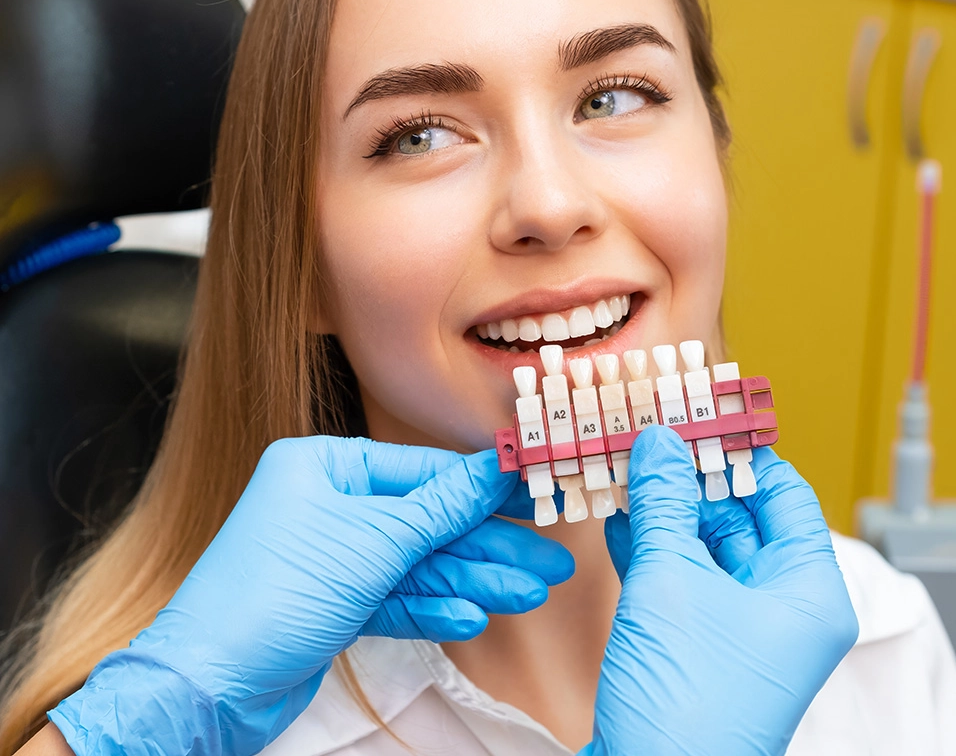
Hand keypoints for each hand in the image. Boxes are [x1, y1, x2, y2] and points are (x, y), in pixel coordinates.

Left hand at [50, 436, 573, 755]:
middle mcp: (330, 504)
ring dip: (472, 581)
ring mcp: (333, 556)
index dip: (482, 487)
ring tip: (529, 592)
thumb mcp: (373, 542)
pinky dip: (432, 608)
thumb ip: (441, 507)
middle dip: (488, 546)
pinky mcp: (335, 603)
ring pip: (418, 565)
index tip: (535, 493)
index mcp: (326, 466)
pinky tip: (471, 618)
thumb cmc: (274, 595)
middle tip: (549, 561)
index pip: (423, 471)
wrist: (207, 688)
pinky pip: (396, 598)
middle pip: (428, 522)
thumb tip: (496, 469)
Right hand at [584, 427, 857, 755]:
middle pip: (737, 513)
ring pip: (700, 542)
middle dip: (688, 474)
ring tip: (624, 463)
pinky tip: (614, 510)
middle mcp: (780, 605)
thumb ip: (663, 504)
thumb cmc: (686, 700)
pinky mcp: (696, 640)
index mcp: (806, 591)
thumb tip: (659, 442)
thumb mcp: (671, 582)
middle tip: (649, 433)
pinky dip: (647, 541)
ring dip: (661, 506)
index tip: (700, 411)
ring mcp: (736, 625)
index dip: (741, 448)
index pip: (783, 493)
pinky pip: (677, 572)